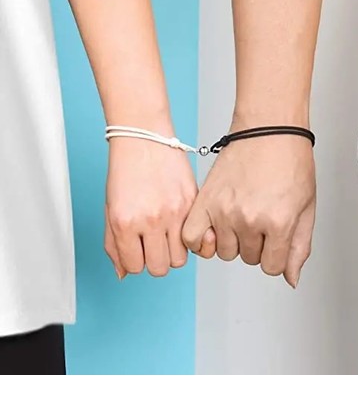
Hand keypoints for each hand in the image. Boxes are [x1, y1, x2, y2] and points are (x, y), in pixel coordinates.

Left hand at [105, 127, 197, 278]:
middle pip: (161, 268)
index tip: (137, 249)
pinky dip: (187, 235)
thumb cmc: (125, 170)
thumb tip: (123, 273)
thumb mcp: (110, 209)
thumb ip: (114, 244)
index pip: (135, 267)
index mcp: (125, 222)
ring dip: (173, 251)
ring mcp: (174, 211)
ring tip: (167, 234)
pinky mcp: (192, 201)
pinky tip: (178, 222)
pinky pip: (195, 235)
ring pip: (180, 258)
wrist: (143, 137)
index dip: (136, 260)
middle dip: (155, 259)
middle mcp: (151, 219)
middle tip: (152, 243)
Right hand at [182, 131, 315, 286]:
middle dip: (257, 244)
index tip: (275, 237)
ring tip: (241, 215)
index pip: (271, 267)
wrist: (269, 129)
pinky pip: (192, 238)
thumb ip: (299, 247)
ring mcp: (224, 211)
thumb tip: (291, 279)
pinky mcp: (205, 200)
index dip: (275, 254)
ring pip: (224, 251)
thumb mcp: (306, 207)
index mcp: (278, 223)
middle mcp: (248, 220)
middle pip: (248, 259)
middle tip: (261, 218)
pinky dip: (202, 239)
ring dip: (233, 239)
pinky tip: (215, 228)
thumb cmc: (291, 161)